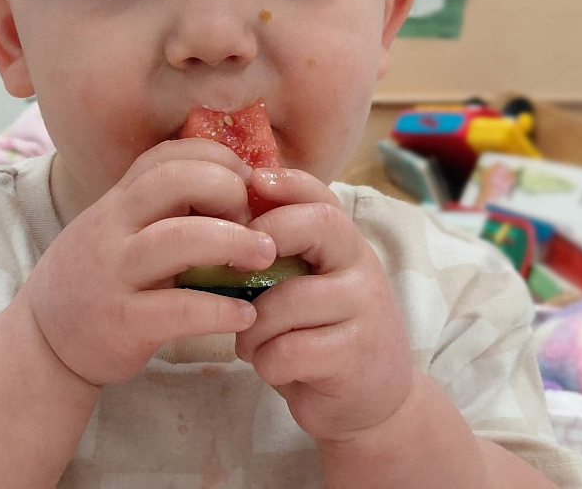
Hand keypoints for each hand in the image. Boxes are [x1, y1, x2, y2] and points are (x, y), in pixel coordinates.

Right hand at [22, 139, 275, 385]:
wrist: (44, 342)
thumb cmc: (99, 279)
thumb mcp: (120, 232)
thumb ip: (161, 209)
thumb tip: (236, 187)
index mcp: (117, 202)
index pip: (164, 156)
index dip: (214, 157)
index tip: (248, 179)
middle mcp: (112, 229)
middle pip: (171, 182)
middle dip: (225, 189)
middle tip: (259, 219)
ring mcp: (114, 274)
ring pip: (175, 240)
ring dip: (231, 242)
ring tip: (266, 256)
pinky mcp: (121, 322)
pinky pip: (176, 309)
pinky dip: (218, 309)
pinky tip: (245, 314)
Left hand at [234, 169, 413, 442]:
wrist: (367, 400)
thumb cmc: (318, 334)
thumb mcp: (304, 285)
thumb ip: (279, 255)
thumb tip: (214, 219)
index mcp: (345, 244)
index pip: (322, 197)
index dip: (287, 183)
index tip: (252, 181)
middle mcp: (361, 267)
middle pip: (318, 225)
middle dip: (265, 239)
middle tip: (234, 273)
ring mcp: (364, 309)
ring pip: (286, 300)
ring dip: (252, 327)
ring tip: (250, 342)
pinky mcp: (355, 355)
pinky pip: (288, 349)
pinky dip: (266, 363)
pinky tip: (272, 367)